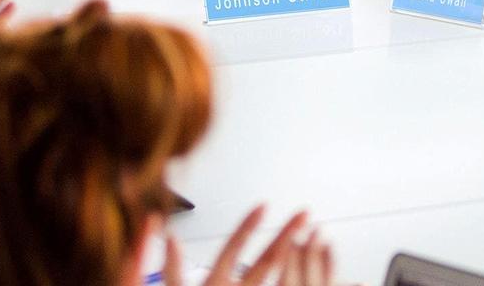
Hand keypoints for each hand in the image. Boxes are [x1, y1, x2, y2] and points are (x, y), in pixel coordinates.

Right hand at [164, 206, 310, 285]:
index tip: (264, 205)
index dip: (247, 227)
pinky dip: (301, 277)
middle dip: (286, 235)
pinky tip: (313, 263)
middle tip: (304, 213)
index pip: (232, 251)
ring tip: (314, 234)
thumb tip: (170, 238)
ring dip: (298, 255)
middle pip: (265, 262)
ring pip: (277, 279)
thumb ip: (171, 270)